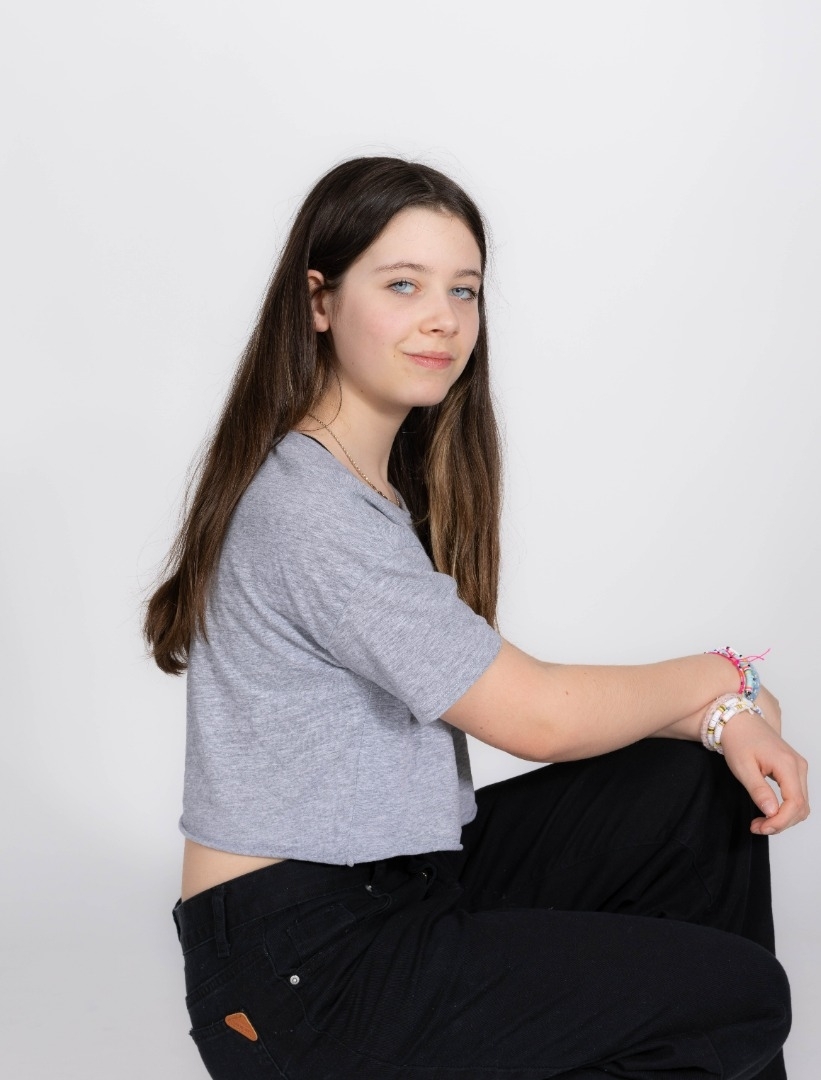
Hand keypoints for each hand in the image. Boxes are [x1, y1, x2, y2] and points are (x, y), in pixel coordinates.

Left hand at [720, 690, 808, 834]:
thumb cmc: (738, 740)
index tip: (762, 827)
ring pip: (801, 804)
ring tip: (761, 821)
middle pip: (801, 807)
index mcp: (787, 765)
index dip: (780, 821)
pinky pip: (797, 796)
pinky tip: (768, 811)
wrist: (738, 721)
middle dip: (781, 823)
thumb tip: (772, 813)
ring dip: (784, 818)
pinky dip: (785, 809)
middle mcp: (798, 766)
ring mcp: (798, 767)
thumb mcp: (743, 767)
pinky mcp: (794, 769)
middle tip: (758, 827)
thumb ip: (759, 791)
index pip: (795, 803)